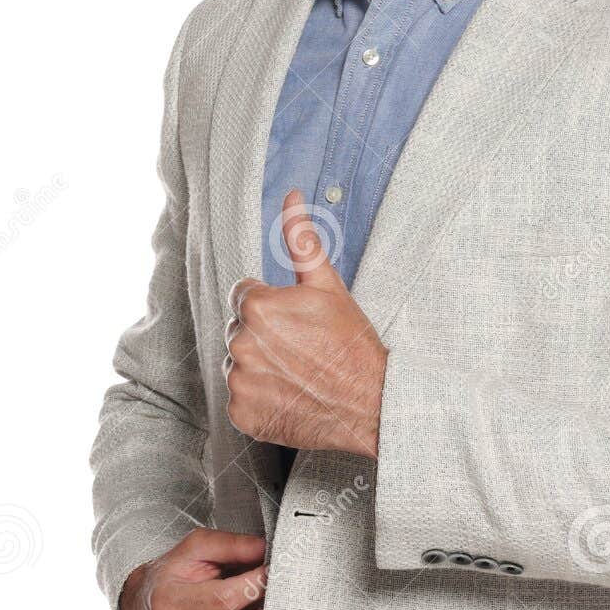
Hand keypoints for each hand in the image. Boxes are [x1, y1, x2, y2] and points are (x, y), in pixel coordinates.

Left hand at [223, 188, 386, 458]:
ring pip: (238, 363)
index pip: (243, 297)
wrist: (372, 402)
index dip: (272, 306)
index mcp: (257, 307)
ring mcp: (240, 382)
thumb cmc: (352, 342)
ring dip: (259, 365)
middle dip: (263, 334)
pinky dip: (259, 398)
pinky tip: (288, 394)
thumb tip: (290, 195)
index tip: (296, 322)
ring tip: (296, 371)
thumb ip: (301, 239)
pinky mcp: (242, 414)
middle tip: (301, 347)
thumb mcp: (328, 285)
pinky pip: (240, 398)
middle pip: (239, 329)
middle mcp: (241, 344)